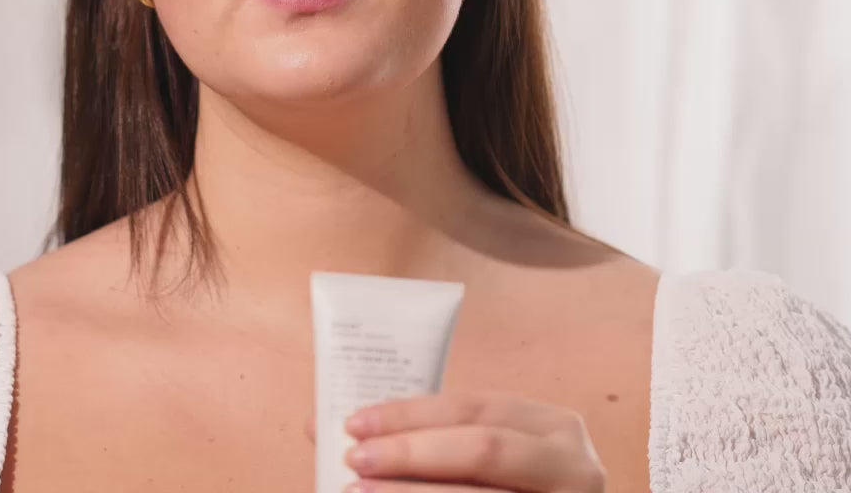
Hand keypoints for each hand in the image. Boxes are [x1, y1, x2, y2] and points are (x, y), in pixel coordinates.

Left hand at [304, 389, 605, 491]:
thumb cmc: (507, 487)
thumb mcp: (484, 456)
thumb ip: (420, 439)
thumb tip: (318, 424)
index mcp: (553, 429)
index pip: (475, 408)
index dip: (411, 414)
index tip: (354, 422)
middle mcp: (574, 468)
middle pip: (482, 451)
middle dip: (410, 453)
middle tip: (354, 458)